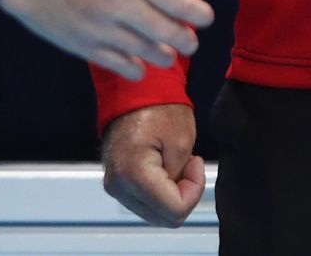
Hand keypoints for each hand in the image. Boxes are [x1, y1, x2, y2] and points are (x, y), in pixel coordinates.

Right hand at [0, 0, 214, 81]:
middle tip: (189, 39)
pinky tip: (139, 63)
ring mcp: (102, 29)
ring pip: (149, 54)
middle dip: (188, 40)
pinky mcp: (85, 47)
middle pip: (171, 33)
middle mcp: (121, 3)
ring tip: (166, 51)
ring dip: (165, 56)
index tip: (204, 18)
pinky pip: (122, 66)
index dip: (201, 14)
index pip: (182, 3)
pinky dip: (136, 68)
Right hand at [102, 103, 204, 226]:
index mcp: (134, 175)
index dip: (194, 190)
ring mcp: (115, 187)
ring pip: (155, 213)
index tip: (195, 161)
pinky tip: (164, 167)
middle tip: (188, 163)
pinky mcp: (116, 184)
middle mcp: (119, 187)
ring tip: (175, 163)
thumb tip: (175, 196)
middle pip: (164, 218)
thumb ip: (182, 178)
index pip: (174, 210)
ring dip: (171, 195)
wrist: (132, 92)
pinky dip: (160, 192)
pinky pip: (145, 202)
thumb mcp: (182, 142)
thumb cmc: (159, 109)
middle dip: (183, 195)